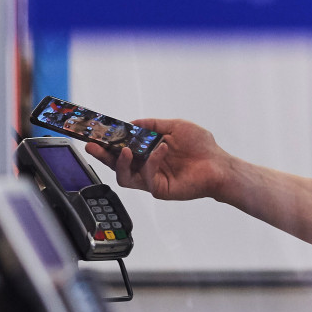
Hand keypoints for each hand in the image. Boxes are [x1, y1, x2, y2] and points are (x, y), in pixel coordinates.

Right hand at [85, 118, 234, 201]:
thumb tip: (132, 123)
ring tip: (125, 150)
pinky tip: (161, 149)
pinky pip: (147, 177)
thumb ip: (152, 125)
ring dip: (122, 163)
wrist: (218, 164)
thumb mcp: (174, 126)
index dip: (108, 144)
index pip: (121, 149)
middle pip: (117, 165)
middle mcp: (146, 166)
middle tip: (93, 146)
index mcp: (147, 152)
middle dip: (102, 156)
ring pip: (125, 177)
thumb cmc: (201, 147)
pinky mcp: (160, 189)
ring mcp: (152, 179)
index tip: (97, 135)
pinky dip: (152, 161)